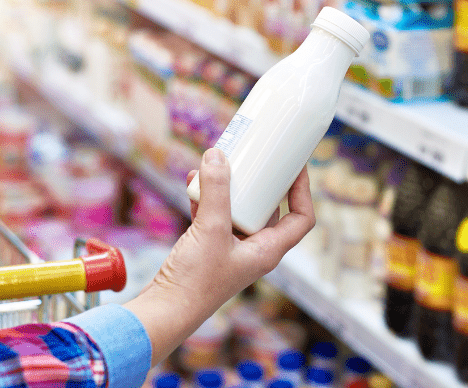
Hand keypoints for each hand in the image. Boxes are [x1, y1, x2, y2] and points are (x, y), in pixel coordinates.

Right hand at [124, 147, 314, 365]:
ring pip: (239, 210)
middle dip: (262, 182)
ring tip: (221, 163)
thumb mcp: (210, 229)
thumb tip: (217, 155)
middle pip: (270, 209)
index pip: (301, 218)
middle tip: (256, 158)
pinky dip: (207, 198)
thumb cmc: (196, 281)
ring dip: (231, 187)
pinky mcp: (209, 249)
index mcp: (268, 250)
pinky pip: (214, 216)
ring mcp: (231, 249)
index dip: (302, 190)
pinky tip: (193, 180)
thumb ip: (215, 191)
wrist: (164, 311)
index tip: (295, 165)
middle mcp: (255, 250)